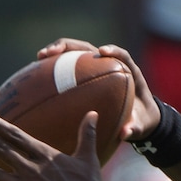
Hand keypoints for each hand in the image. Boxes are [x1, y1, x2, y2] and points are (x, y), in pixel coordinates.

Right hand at [37, 38, 161, 140]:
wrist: (139, 119)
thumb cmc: (141, 121)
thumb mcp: (140, 127)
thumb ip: (134, 128)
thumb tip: (125, 133)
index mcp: (129, 73)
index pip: (122, 56)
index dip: (113, 51)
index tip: (102, 52)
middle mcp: (110, 66)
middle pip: (89, 49)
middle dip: (70, 47)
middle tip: (54, 52)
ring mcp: (96, 68)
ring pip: (75, 54)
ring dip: (57, 52)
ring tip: (40, 57)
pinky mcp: (85, 75)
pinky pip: (69, 68)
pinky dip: (54, 68)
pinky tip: (38, 72)